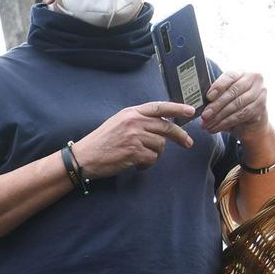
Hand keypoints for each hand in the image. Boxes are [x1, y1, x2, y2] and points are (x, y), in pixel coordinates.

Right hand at [71, 102, 196, 178]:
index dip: (177, 109)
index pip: (159, 107)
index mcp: (131, 112)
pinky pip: (152, 158)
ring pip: (160, 145)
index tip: (190, 111)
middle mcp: (134, 122)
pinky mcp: (134, 151)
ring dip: (156, 155)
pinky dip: (147, 164)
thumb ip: (137, 121)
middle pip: (166, 127)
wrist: (83, 157)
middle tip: (188, 143)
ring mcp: (135, 136)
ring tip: (143, 159)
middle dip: (180, 136)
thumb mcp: (118, 123)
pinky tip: (137, 166)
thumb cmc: (99, 143)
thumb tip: (160, 126)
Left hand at [199, 70, 268, 135]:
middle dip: (216, 105)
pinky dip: (226, 123)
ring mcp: (260, 93)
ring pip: (236, 105)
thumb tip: (200, 101)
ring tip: (207, 124)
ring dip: (219, 116)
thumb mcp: (225, 97)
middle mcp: (254, 80)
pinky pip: (241, 115)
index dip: (218, 86)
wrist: (250, 121)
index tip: (208, 97)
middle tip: (204, 115)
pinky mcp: (261, 107)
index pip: (230, 76)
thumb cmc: (233, 105)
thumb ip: (216, 95)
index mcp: (242, 74)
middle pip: (233, 91)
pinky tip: (215, 128)